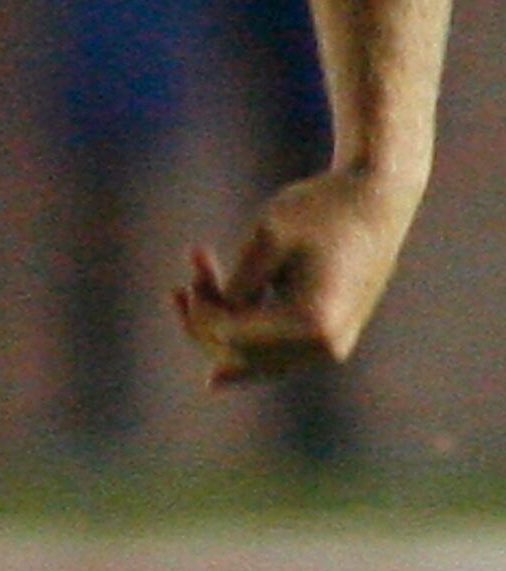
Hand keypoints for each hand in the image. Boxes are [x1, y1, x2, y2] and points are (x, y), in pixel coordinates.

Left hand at [171, 164, 419, 386]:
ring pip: (253, 358)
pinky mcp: (328, 340)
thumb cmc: (319, 213)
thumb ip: (237, 290)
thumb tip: (214, 370)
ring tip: (196, 272)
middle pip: (238, 353)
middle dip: (205, 315)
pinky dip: (241, 332)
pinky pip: (273, 353)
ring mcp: (331, 349)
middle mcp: (327, 348)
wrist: (374, 201)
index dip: (200, 306)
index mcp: (314, 324)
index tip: (197, 258)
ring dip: (219, 322)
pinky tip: (211, 334)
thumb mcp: (266, 241)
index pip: (230, 334)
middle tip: (197, 261)